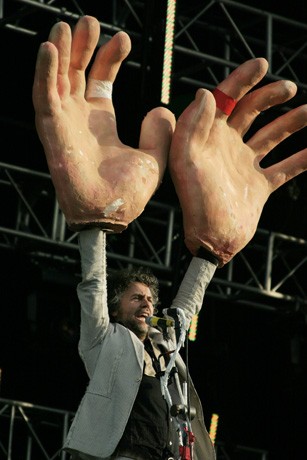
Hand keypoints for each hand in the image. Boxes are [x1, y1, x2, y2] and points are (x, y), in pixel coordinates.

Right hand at [33, 16, 174, 231]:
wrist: (110, 214)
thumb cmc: (128, 193)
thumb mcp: (152, 159)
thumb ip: (159, 135)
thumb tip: (163, 110)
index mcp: (101, 122)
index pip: (100, 79)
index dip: (109, 56)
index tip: (123, 38)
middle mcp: (79, 118)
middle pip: (75, 72)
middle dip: (81, 45)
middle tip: (89, 20)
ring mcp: (63, 122)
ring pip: (56, 78)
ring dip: (60, 51)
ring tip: (67, 25)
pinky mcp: (52, 130)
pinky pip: (44, 96)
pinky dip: (44, 72)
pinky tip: (50, 48)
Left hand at [169, 58, 306, 265]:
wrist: (213, 240)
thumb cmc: (196, 203)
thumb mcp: (186, 162)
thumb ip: (191, 128)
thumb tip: (207, 93)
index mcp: (208, 138)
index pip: (224, 100)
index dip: (240, 80)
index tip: (261, 64)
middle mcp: (227, 148)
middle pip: (250, 112)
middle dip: (268, 96)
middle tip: (288, 88)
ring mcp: (245, 165)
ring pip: (272, 136)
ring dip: (291, 121)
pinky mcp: (260, 185)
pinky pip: (287, 167)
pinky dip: (303, 158)